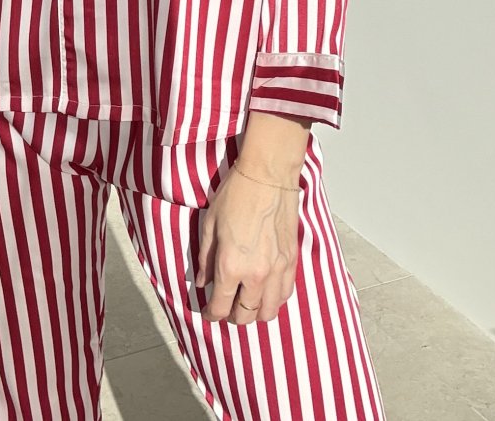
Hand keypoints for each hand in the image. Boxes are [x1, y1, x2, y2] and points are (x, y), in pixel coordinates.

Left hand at [195, 162, 299, 324]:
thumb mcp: (210, 225)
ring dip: (256, 313)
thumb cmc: (236, 195)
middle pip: (246, 316)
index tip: (210, 312)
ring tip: (247, 303)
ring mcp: (277, 270)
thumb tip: (202, 281)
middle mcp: (256, 275)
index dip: (212, 314)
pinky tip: (266, 292)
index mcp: (230, 266)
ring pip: (269, 311)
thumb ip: (205, 259)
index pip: (221, 307)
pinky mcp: (292, 261)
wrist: (267, 176)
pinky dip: (274, 300)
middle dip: (233, 316)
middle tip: (227, 308)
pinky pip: (285, 294)